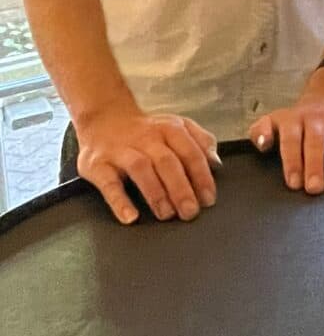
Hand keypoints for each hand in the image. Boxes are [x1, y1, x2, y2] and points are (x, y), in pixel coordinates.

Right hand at [76, 110, 219, 225]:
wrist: (104, 118)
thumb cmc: (148, 131)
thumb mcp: (178, 127)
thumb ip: (201, 142)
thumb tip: (215, 163)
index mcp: (169, 129)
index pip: (190, 152)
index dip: (201, 177)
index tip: (208, 199)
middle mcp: (146, 138)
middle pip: (167, 162)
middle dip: (181, 189)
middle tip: (190, 212)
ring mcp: (121, 150)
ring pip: (141, 169)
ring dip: (156, 193)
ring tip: (166, 214)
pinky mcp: (97, 165)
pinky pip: (108, 183)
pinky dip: (119, 201)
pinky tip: (130, 217)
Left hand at [250, 76, 323, 194]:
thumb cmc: (297, 123)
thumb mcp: (273, 122)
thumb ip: (260, 132)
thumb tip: (262, 144)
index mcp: (293, 119)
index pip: (292, 140)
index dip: (293, 161)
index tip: (294, 183)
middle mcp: (315, 117)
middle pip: (315, 140)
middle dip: (315, 165)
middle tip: (314, 188)